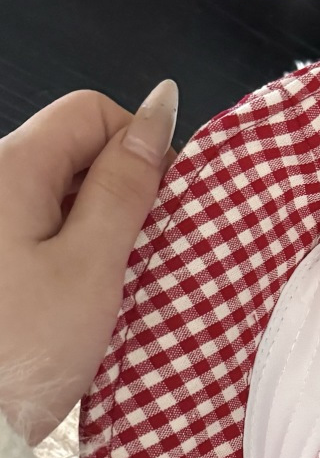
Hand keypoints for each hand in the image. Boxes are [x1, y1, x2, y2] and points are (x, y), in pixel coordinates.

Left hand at [0, 81, 178, 443]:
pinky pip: (46, 231)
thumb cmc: (26, 345)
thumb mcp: (92, 264)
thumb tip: (159, 112)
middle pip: (77, 151)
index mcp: (12, 169)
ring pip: (65, 195)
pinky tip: (88, 298)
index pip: (92, 113)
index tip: (165, 204)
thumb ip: (126, 187)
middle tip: (145, 253)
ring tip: (119, 283)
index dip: (140, 146)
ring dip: (104, 227)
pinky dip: (78, 254)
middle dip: (125, 191)